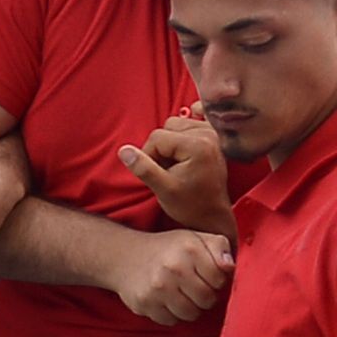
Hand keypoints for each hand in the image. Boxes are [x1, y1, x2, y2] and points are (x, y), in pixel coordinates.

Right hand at [105, 229, 229, 324]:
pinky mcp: (144, 303)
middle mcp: (173, 268)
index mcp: (190, 248)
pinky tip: (168, 302)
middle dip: (206, 297)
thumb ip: (219, 247)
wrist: (125, 256)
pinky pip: (171, 321)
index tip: (207, 276)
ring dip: (191, 309)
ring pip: (190, 314)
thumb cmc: (169, 249)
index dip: (217, 281)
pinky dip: (173, 315)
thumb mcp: (195, 238)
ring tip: (185, 297)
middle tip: (198, 290)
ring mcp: (157, 288)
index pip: (219, 279)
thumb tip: (230, 267)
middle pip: (206, 299)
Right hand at [125, 109, 230, 235]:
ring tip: (176, 165)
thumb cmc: (190, 205)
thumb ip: (143, 168)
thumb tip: (124, 150)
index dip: (149, 156)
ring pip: (176, 124)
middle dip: (161, 148)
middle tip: (168, 170)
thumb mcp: (163, 189)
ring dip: (170, 143)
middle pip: (167, 127)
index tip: (158, 175)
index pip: (157, 137)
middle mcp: (208, 134)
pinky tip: (183, 146)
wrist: (212, 215)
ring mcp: (212, 133)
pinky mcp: (213, 136)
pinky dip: (182, 132)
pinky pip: (190, 121)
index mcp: (198, 145)